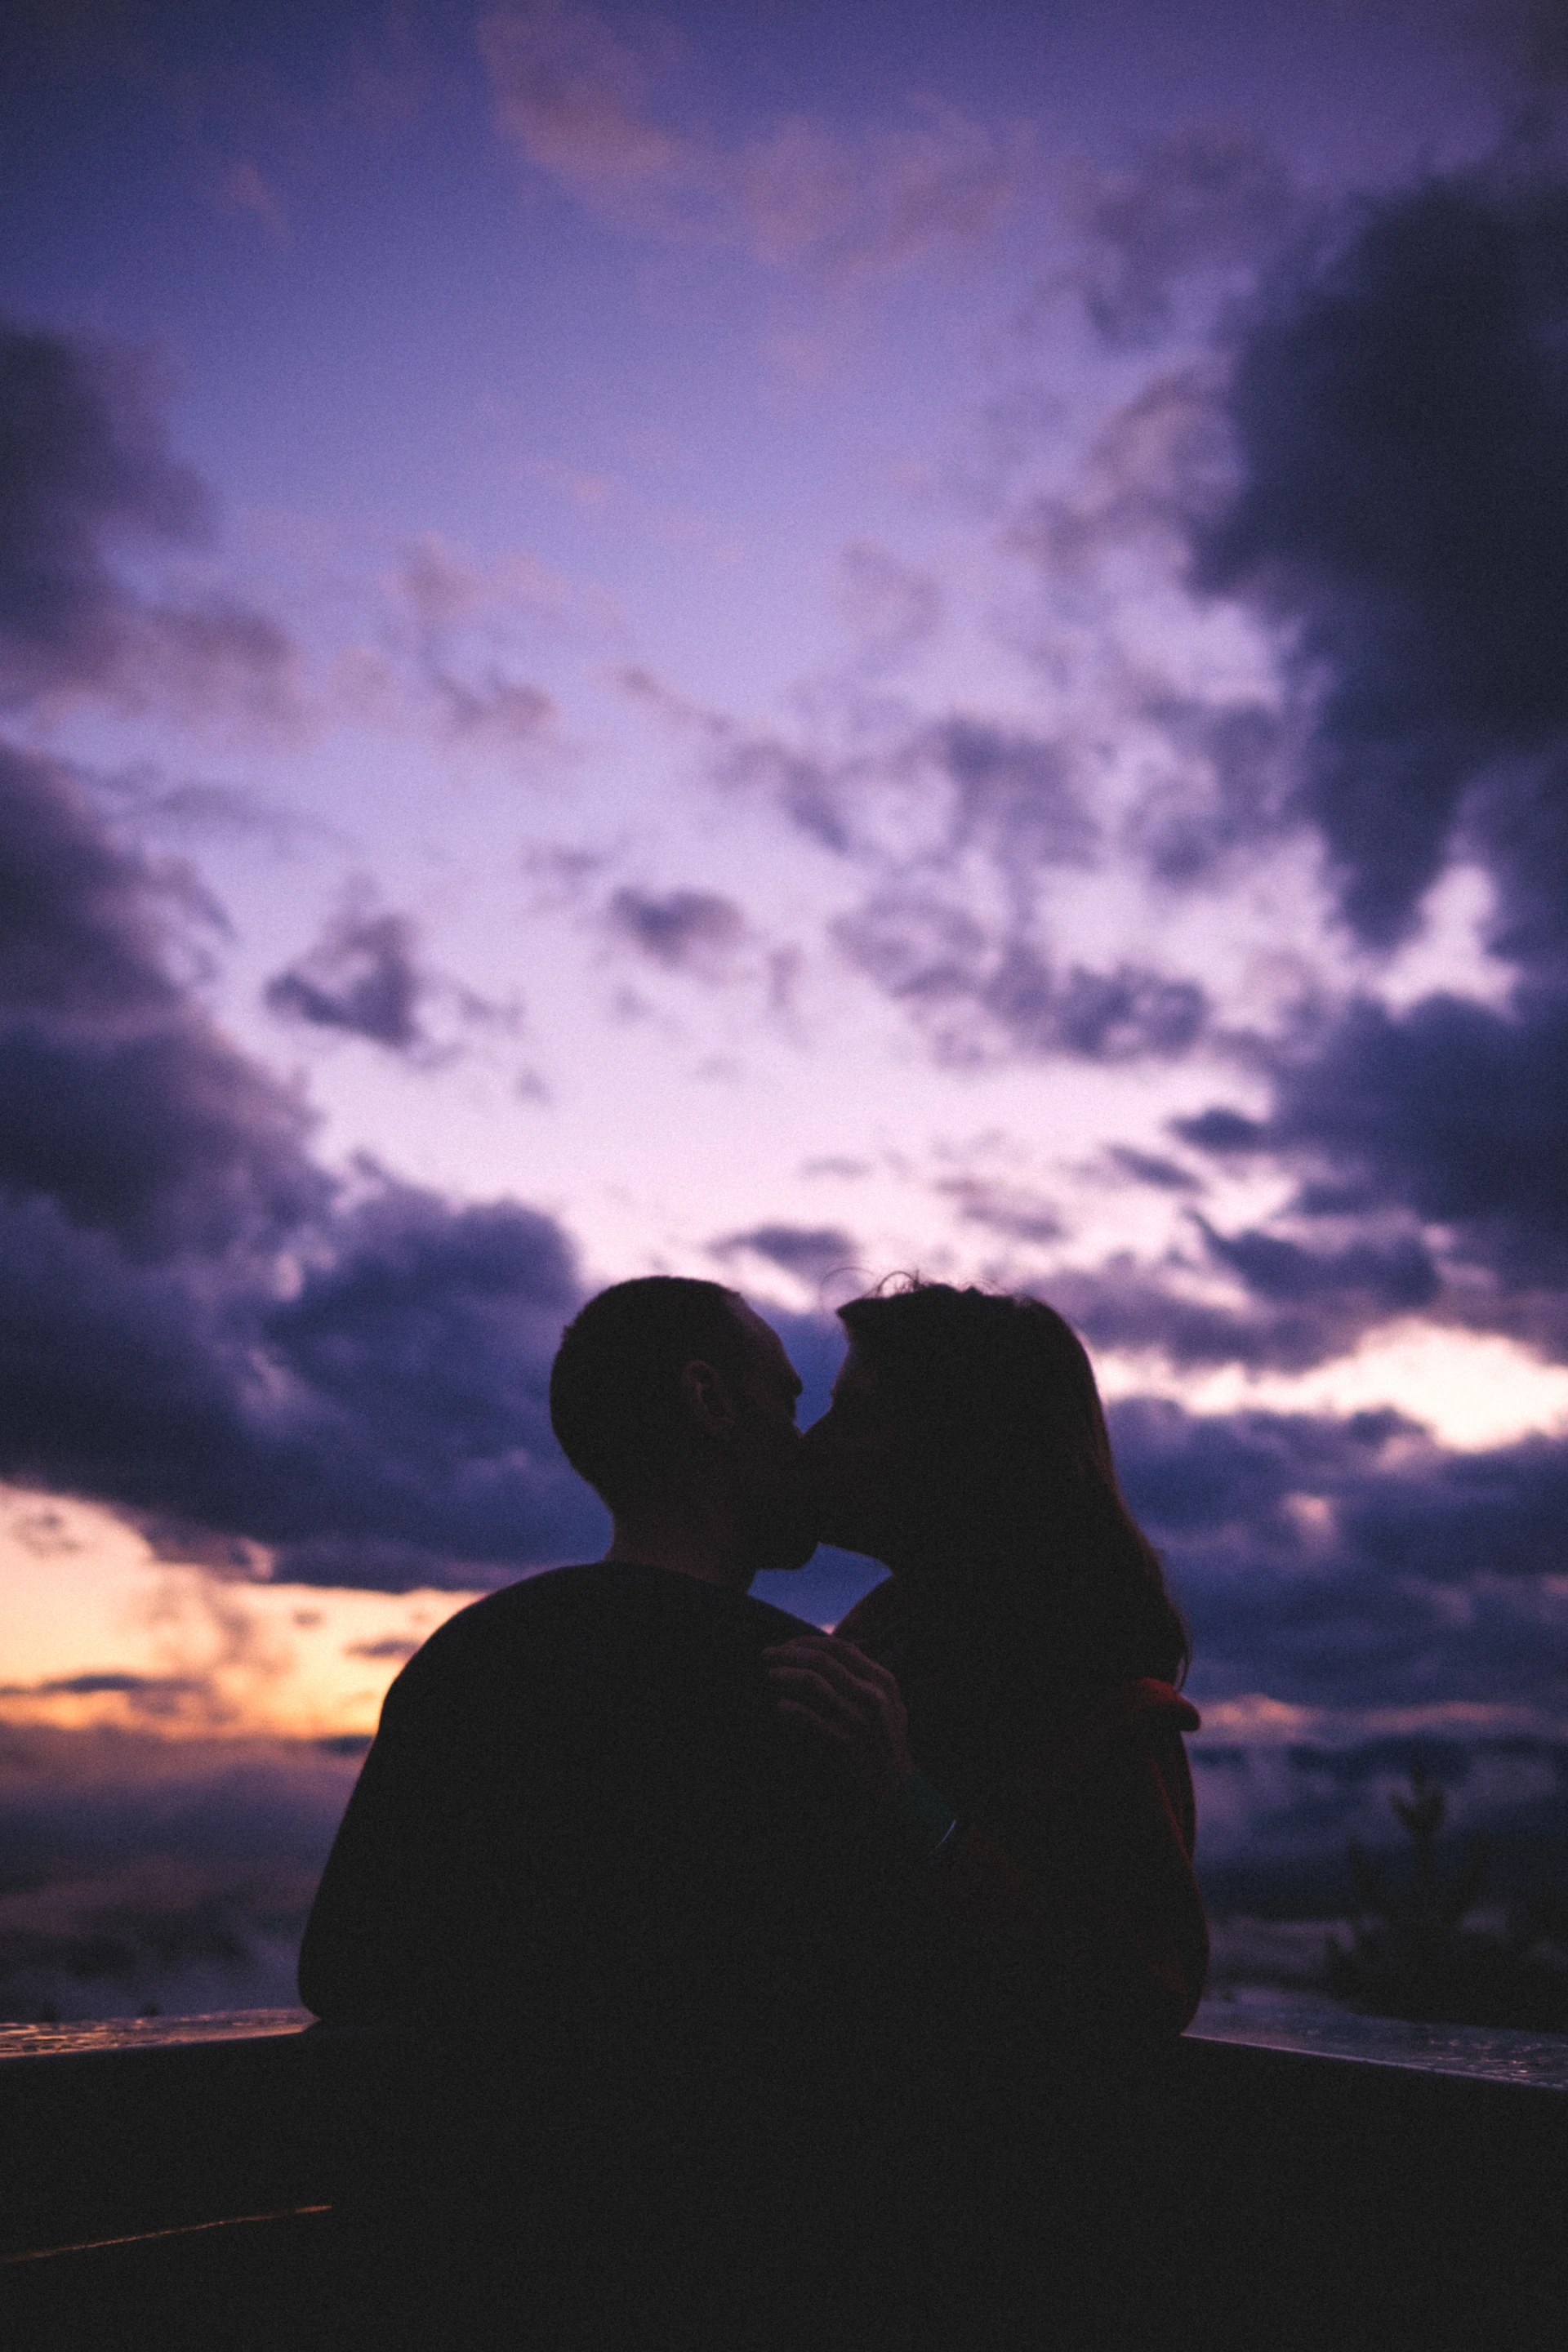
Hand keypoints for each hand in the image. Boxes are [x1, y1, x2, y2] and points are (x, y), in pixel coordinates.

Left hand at [761, 1635, 915, 1805]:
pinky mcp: (842, 1743)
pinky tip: (779, 1707)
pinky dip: (788, 1709)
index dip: (809, 1642)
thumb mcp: (891, 1702)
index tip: (789, 1644)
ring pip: (811, 1682)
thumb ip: (868, 1677)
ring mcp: (857, 1719)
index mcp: (882, 1681)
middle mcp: (871, 1695)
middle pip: (821, 1660)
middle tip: (767, 1654)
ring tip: (770, 1675)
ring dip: (784, 1674)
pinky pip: (807, 1717)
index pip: (841, 1648)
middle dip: (789, 1653)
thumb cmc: (888, 1741)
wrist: (897, 1786)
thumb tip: (831, 1654)